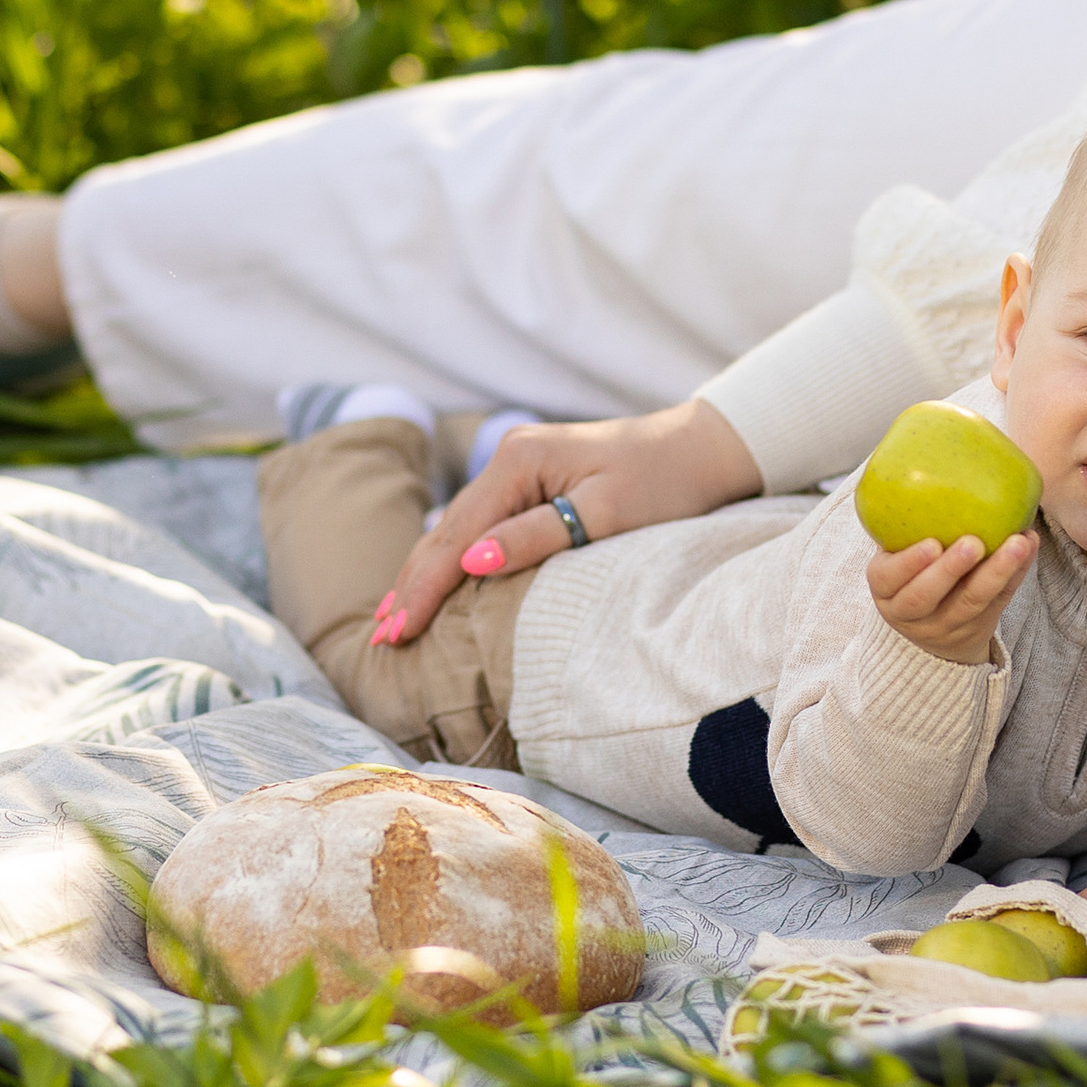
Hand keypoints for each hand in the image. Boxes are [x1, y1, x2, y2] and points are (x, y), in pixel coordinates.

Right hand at [376, 399, 762, 645]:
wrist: (704, 449)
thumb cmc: (664, 482)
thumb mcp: (605, 513)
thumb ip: (534, 536)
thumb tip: (468, 564)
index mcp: (518, 462)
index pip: (455, 536)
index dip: (424, 588)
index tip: (398, 632)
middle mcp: (508, 458)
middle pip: (445, 531)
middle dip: (412, 585)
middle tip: (382, 638)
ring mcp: (517, 466)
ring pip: (456, 528)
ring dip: (424, 573)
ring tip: (394, 618)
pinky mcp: (532, 480)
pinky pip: (478, 525)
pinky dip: (452, 557)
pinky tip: (435, 581)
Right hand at [865, 531, 1035, 664]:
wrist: (931, 625)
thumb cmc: (912, 571)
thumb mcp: (895, 555)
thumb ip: (904, 524)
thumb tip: (923, 459)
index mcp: (886, 589)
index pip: (889, 579)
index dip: (909, 564)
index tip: (931, 543)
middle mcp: (911, 613)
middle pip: (926, 597)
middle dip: (951, 570)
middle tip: (974, 542)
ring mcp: (945, 625)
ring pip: (971, 603)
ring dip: (997, 572)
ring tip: (1018, 543)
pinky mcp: (978, 627)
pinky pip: (1000, 601)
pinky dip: (1016, 574)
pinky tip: (1029, 547)